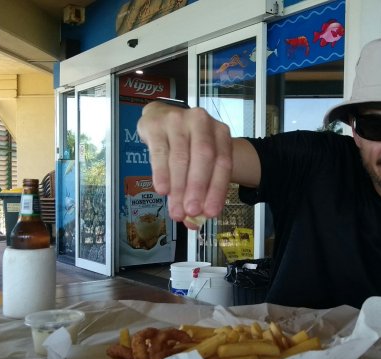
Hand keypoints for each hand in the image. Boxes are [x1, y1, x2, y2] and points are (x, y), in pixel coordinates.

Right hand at [137, 102, 233, 226]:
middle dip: (197, 189)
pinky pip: (160, 152)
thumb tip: (194, 222)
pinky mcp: (157, 124)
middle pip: (204, 158)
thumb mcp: (199, 161)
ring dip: (178, 187)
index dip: (217, 190)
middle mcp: (202, 122)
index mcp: (220, 132)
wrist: (162, 116)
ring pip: (181, 157)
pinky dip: (161, 173)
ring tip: (175, 209)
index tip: (210, 213)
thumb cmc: (186, 143)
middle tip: (191, 212)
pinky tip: (162, 190)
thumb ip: (200, 189)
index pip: (223, 163)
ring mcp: (179, 120)